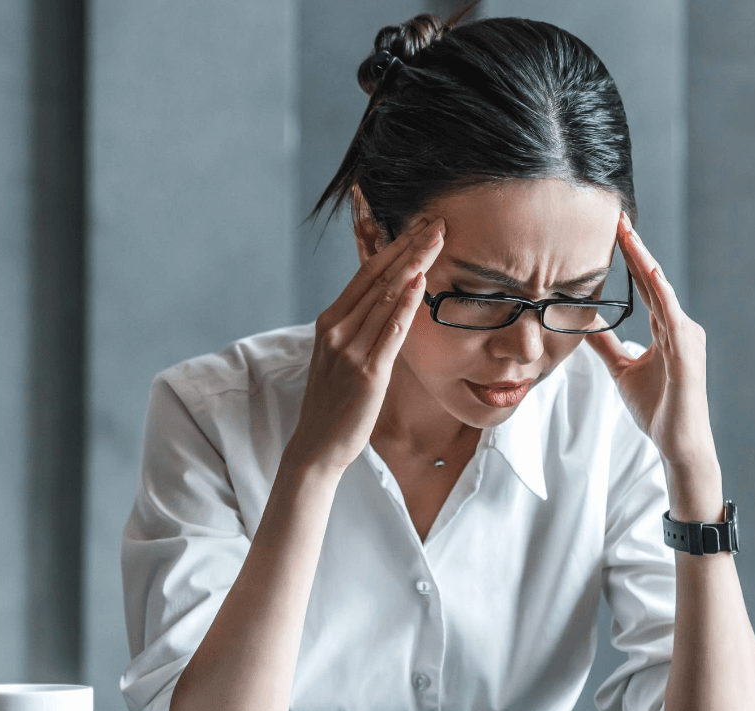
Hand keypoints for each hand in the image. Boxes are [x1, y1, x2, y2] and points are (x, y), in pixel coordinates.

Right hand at [285, 216, 446, 473]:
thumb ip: (362, 327)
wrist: (317, 445)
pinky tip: (419, 283)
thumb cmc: (335, 402)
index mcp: (330, 321)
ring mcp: (349, 350)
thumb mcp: (342, 355)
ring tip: (437, 240)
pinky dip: (405, 305)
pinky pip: (390, 332)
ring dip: (414, 265)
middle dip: (410, 246)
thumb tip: (390, 303)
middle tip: (437, 221)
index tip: (420, 226)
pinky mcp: (367, 373)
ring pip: (385, 298)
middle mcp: (336, 329)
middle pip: (377, 278)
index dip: (394, 247)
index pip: (366, 274)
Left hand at [586, 213, 717, 468]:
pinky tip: (648, 272)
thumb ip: (606, 345)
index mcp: (667, 329)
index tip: (615, 232)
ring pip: (661, 290)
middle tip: (618, 218)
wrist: (678, 443)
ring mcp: (686, 337)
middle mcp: (680, 327)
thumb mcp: (623, 370)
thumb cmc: (659, 409)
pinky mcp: (687, 352)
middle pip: (654, 280)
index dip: (631, 258)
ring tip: (628, 235)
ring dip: (644, 262)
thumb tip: (585, 324)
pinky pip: (671, 316)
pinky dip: (660, 292)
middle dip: (635, 249)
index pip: (646, 286)